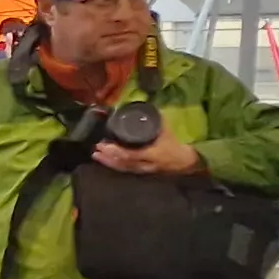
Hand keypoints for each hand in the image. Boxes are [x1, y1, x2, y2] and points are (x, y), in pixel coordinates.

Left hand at [90, 129, 204, 176]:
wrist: (182, 161)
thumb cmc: (173, 144)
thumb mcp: (166, 130)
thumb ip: (157, 120)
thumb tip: (148, 107)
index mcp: (152, 154)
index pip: (131, 155)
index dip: (117, 151)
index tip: (106, 145)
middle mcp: (145, 164)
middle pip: (123, 163)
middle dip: (108, 156)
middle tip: (97, 147)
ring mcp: (141, 170)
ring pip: (122, 168)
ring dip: (107, 161)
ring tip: (96, 154)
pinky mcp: (139, 172)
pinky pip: (124, 169)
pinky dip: (113, 165)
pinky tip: (104, 160)